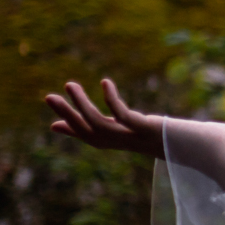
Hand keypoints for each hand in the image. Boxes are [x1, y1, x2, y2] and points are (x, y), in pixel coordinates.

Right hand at [45, 79, 166, 159]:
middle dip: (66, 113)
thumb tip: (59, 125)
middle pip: (86, 129)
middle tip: (48, 96)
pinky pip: (122, 115)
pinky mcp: (141, 128)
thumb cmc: (143, 133)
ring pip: (97, 122)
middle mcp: (116, 140)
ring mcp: (128, 135)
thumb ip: (92, 125)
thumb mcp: (115, 129)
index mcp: (109, 141)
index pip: (83, 134)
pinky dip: (111, 99)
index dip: (67, 126)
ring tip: (69, 85)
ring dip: (81, 103)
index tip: (51, 114)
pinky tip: (105, 82)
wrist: (176, 139)